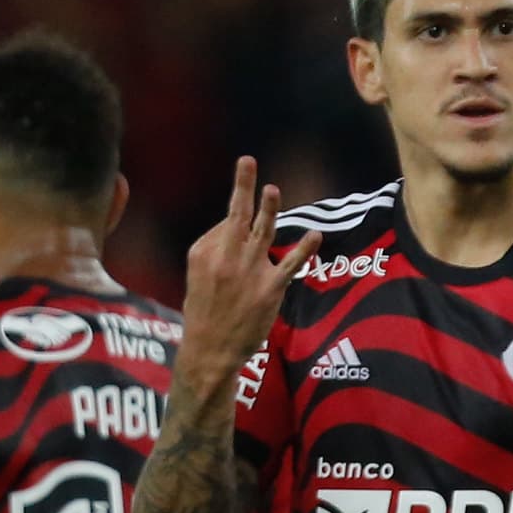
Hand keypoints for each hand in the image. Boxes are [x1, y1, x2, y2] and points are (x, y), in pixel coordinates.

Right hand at [179, 157, 322, 381]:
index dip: (237, 224)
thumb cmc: (204, 312)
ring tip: (272, 189)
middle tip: (247, 161)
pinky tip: (316, 235)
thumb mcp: (196, 276)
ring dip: (269, 209)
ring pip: (262, 232)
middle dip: (242, 186)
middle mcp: (224, 257)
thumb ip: (214, 248)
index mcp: (203, 251)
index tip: (240, 233)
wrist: (210, 350)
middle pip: (236, 215)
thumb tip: (234, 226)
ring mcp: (248, 272)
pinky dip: (304, 249)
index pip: (226, 223)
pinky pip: (290, 264)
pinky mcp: (269, 289)